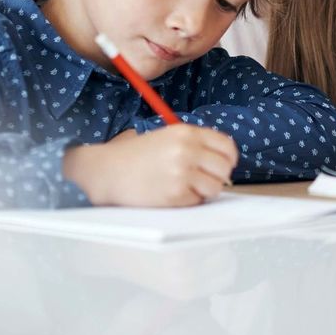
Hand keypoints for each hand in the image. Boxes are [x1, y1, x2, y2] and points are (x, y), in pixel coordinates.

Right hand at [64, 124, 238, 206]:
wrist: (107, 170)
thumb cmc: (136, 155)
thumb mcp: (167, 137)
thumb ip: (194, 144)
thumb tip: (223, 162)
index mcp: (186, 132)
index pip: (226, 146)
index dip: (228, 158)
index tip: (223, 165)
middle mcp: (187, 150)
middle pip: (224, 169)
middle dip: (217, 177)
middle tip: (203, 179)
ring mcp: (182, 173)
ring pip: (214, 188)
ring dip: (203, 191)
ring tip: (184, 187)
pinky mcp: (175, 195)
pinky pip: (197, 201)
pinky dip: (188, 201)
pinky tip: (170, 193)